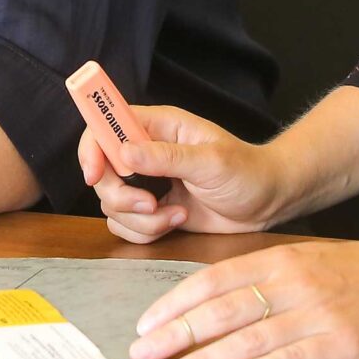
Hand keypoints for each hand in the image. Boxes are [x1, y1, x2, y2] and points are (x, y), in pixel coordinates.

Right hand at [79, 103, 284, 239]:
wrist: (267, 202)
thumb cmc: (247, 171)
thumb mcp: (211, 161)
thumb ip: (167, 158)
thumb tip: (124, 153)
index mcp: (157, 127)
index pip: (105, 126)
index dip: (91, 148)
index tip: (94, 175)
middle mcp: (146, 152)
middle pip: (101, 173)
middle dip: (121, 196)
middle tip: (151, 204)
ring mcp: (148, 183)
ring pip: (112, 204)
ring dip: (139, 219)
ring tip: (175, 216)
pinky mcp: (153, 210)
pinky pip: (126, 225)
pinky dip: (145, 232)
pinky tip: (177, 222)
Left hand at [129, 240, 358, 358]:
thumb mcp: (305, 259)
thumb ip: (261, 277)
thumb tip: (208, 301)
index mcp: (279, 258)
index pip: (213, 279)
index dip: (175, 302)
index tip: (144, 323)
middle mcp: (292, 283)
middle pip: (222, 310)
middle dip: (176, 333)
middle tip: (140, 353)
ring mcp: (316, 314)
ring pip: (248, 338)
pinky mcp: (341, 345)